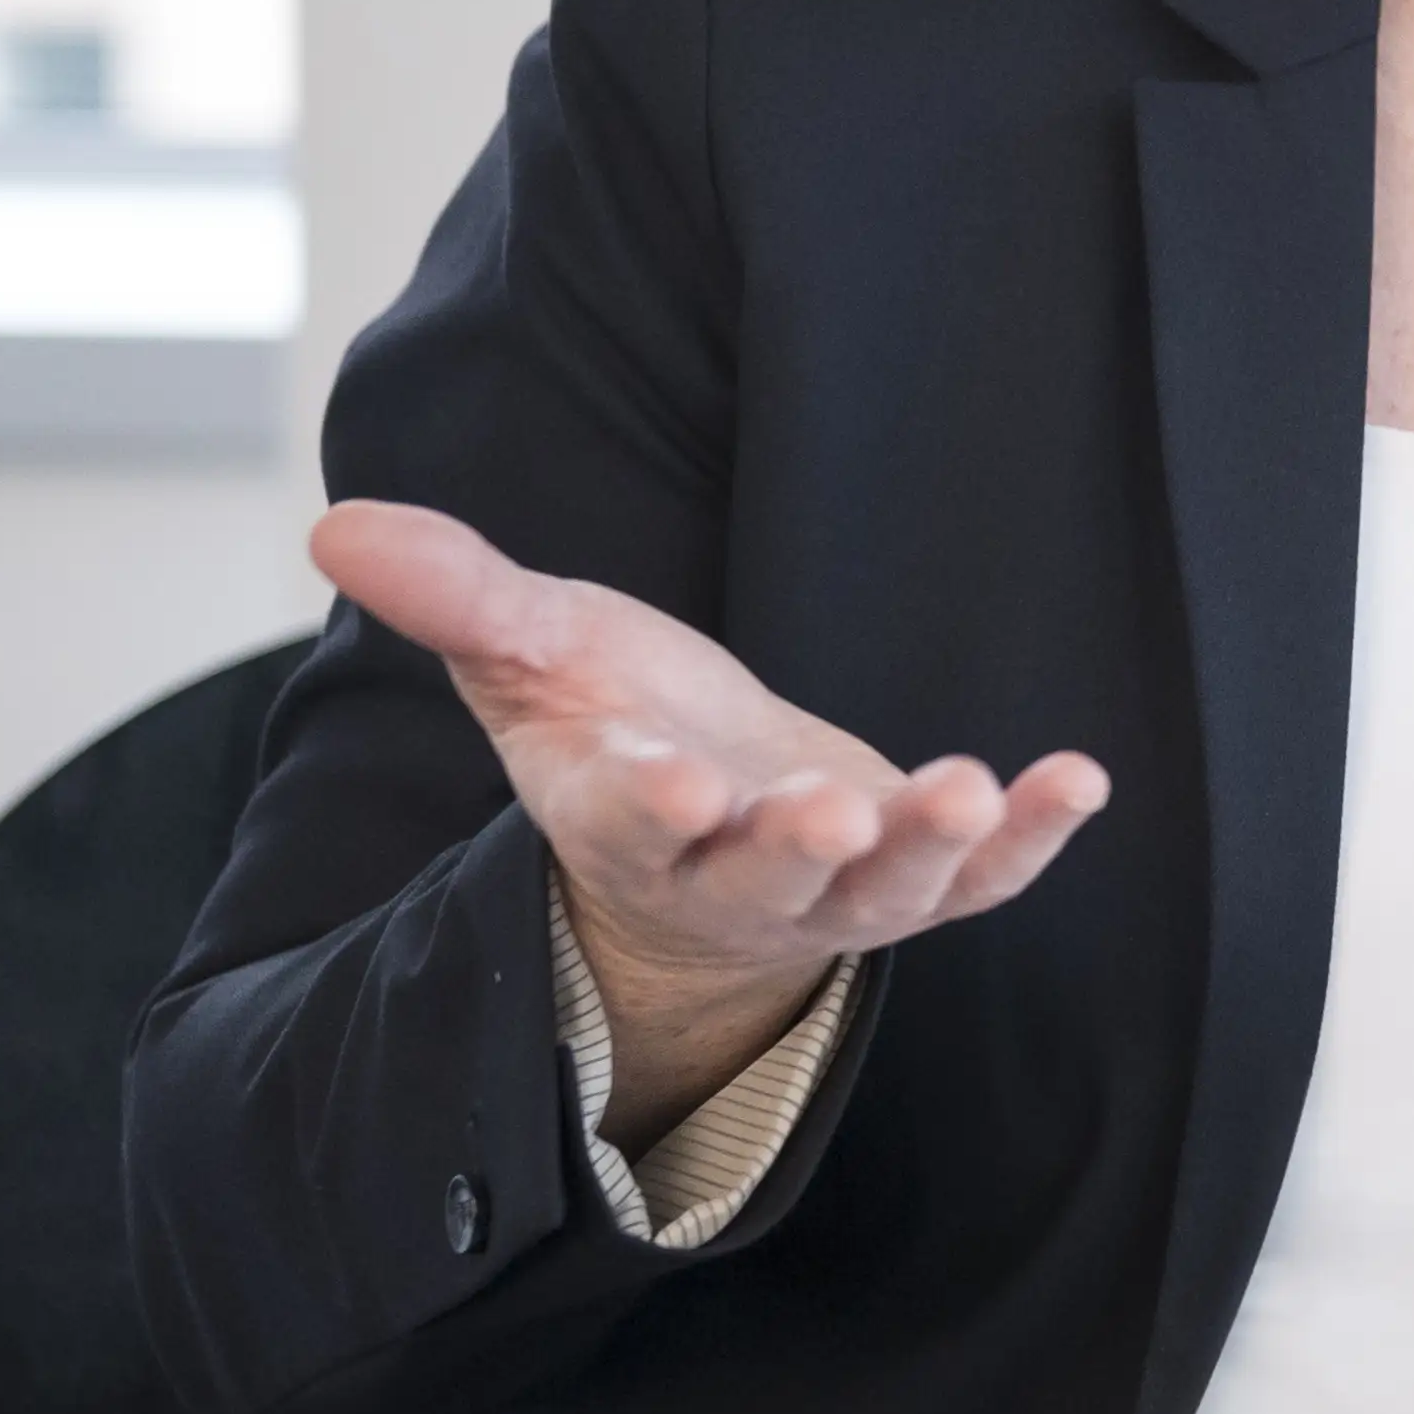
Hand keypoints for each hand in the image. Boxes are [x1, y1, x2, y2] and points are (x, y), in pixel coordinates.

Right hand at [310, 501, 1105, 1144]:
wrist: (702, 818)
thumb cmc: (614, 722)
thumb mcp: (532, 650)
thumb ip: (457, 594)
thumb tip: (333, 523)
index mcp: (625, 815)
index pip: (629, 820)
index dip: (653, 805)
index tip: (675, 780)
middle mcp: (731, 866)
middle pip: (764, 870)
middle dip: (798, 842)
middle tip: (833, 807)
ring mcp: (832, 886)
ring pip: (883, 890)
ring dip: (932, 846)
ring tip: (970, 789)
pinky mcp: (914, 878)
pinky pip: (982, 879)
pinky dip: (1029, 838)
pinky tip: (1080, 780)